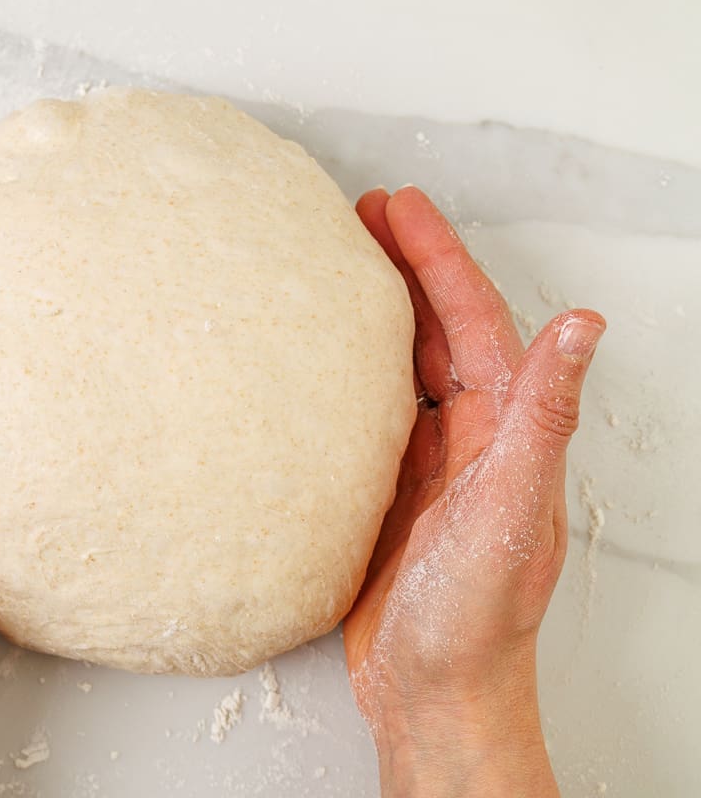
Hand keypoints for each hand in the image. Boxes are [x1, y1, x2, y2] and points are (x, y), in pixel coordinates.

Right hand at [343, 187, 604, 797]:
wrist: (435, 693)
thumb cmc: (474, 620)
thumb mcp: (511, 512)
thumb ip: (542, 419)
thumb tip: (583, 326)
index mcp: (505, 432)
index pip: (472, 321)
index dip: (439, 258)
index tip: (399, 207)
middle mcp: (471, 439)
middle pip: (437, 330)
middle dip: (405, 267)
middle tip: (359, 217)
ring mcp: (429, 466)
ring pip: (403, 367)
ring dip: (376, 315)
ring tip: (336, 272)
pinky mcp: (389, 495)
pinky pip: (371, 415)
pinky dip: (348, 377)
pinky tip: (317, 365)